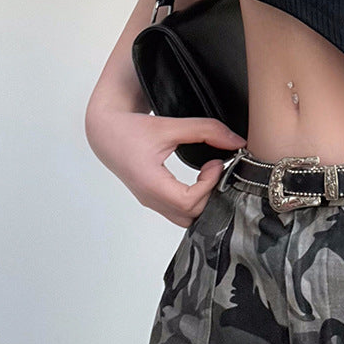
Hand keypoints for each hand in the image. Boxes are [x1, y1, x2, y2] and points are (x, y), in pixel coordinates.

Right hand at [86, 109, 246, 227]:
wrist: (106, 133)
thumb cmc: (131, 130)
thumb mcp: (171, 125)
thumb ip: (206, 130)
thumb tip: (237, 141)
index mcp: (150, 183)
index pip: (188, 202)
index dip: (209, 184)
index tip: (216, 163)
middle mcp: (150, 198)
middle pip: (190, 216)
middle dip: (211, 195)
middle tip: (217, 169)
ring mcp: (151, 202)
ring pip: (185, 218)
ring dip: (204, 200)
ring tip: (210, 174)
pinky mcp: (154, 199)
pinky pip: (179, 211)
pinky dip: (195, 200)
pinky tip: (202, 178)